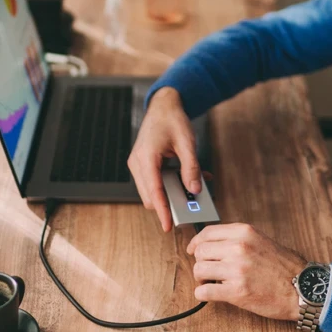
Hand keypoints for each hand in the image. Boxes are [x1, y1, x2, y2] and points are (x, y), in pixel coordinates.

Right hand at [127, 87, 200, 231]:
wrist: (163, 105)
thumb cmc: (172, 120)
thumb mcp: (187, 143)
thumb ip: (190, 168)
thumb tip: (194, 189)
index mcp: (146, 157)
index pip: (153, 191)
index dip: (162, 211)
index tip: (168, 226)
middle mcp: (138, 163)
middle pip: (150, 196)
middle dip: (169, 203)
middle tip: (192, 205)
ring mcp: (138, 164)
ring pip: (153, 191)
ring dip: (171, 193)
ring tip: (194, 186)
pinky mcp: (143, 164)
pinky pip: (155, 182)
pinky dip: (169, 184)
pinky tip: (187, 178)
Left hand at [187, 223, 307, 320]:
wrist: (302, 288)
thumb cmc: (285, 267)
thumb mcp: (262, 240)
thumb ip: (239, 239)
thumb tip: (214, 242)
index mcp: (244, 233)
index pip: (207, 233)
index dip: (196, 242)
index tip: (193, 249)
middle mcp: (238, 248)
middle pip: (200, 251)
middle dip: (201, 262)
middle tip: (207, 270)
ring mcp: (236, 269)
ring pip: (199, 270)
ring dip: (201, 278)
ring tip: (211, 282)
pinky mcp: (236, 291)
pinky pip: (204, 292)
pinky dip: (203, 294)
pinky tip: (210, 294)